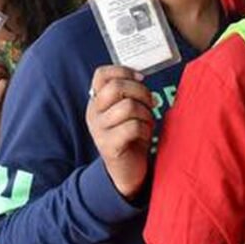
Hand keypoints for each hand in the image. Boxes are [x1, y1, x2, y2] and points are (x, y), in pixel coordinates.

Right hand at [86, 66, 153, 198]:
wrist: (125, 172)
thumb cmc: (130, 137)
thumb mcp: (126, 111)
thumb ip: (128, 94)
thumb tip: (140, 76)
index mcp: (96, 101)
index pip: (102, 74)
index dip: (124, 71)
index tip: (141, 78)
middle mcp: (94, 113)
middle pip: (116, 87)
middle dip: (141, 91)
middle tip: (150, 103)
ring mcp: (99, 130)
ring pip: (128, 106)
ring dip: (145, 113)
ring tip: (147, 122)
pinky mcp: (109, 145)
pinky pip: (132, 127)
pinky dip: (145, 129)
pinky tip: (144, 136)